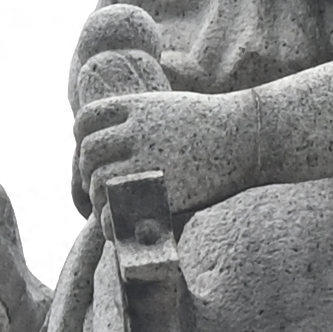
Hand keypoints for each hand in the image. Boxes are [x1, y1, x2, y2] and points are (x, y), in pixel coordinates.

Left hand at [72, 79, 264, 220]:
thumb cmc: (215, 126)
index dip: (82, 138)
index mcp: (136, 107)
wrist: (250, 137)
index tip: (90, 152)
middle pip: (89, 152)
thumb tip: (114, 142)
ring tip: (105, 206)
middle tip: (95, 185)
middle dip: (87, 170)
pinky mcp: (160, 188)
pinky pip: (118, 206)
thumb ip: (139, 120)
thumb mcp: (170, 106)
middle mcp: (136, 131)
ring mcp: (148, 160)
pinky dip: (108, 218)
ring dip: (96, 196)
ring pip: (98, 180)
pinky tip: (112, 225)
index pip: (86, 120)